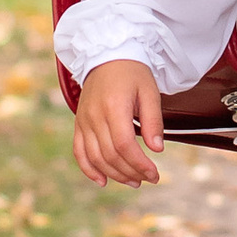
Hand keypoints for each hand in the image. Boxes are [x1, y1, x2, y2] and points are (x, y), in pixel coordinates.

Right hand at [74, 58, 164, 186]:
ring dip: (114, 174)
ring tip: (133, 181)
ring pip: (95, 157)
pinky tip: (102, 181)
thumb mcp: (149, 92)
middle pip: (110, 155)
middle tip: (149, 179)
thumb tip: (157, 149)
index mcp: (114, 106)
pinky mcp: (79, 123)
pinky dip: (89, 169)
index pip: (125, 145)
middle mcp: (95, 116)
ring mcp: (84, 121)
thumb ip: (153, 121)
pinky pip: (79, 151)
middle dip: (131, 172)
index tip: (155, 174)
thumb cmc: (132, 73)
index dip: (140, 164)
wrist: (106, 55)